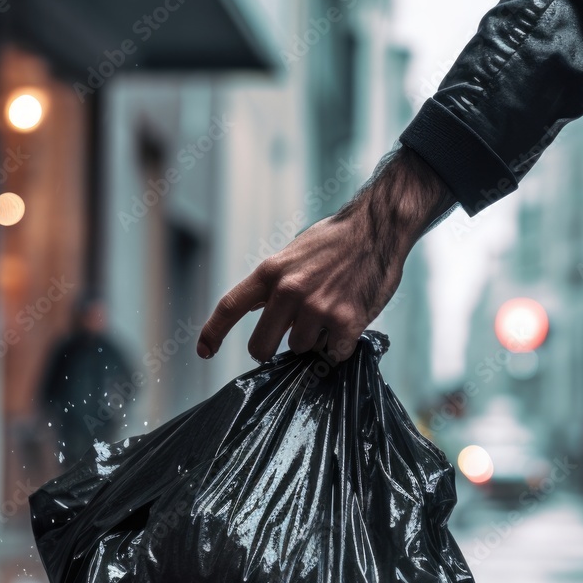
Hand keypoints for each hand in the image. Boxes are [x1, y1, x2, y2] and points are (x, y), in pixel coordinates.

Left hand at [196, 145, 455, 363]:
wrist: (378, 229)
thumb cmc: (336, 242)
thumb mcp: (293, 255)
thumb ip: (274, 285)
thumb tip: (256, 313)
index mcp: (271, 272)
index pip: (230, 306)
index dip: (213, 332)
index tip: (204, 351)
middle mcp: (289, 291)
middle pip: (260, 346)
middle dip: (270, 349)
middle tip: (286, 339)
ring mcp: (317, 308)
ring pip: (300, 349)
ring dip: (313, 340)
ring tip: (331, 313)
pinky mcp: (345, 322)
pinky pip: (333, 353)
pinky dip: (339, 346)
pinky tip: (349, 323)